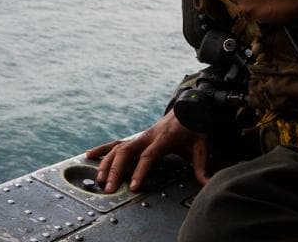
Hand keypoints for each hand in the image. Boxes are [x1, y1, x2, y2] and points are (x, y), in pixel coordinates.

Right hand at [85, 110, 208, 192]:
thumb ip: (201, 165)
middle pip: (127, 151)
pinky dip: (102, 149)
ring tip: (100, 180)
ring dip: (107, 163)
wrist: (187, 109)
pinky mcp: (136, 138)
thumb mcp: (201, 144)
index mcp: (164, 138)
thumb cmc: (193, 127)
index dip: (140, 170)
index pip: (149, 155)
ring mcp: (140, 136)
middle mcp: (148, 136)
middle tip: (110, 188)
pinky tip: (89, 156)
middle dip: (116, 170)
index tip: (133, 186)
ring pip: (118, 148)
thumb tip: (208, 183)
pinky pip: (116, 143)